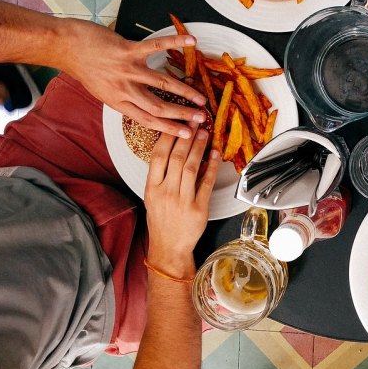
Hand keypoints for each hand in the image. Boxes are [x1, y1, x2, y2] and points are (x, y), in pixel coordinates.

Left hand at [62, 18, 207, 136]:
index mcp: (118, 102)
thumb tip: (143, 104)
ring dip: (184, 91)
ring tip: (201, 97)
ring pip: (162, 83)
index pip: (147, 120)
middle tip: (201, 118)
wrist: (66, 47)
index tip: (187, 134)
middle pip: (158, 106)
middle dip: (182, 114)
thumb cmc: (84, 68)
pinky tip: (191, 41)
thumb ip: (123, 98)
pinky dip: (175, 43)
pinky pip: (156, 46)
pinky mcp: (128, 50)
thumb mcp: (102, 91)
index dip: (169, 128)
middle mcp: (124, 89)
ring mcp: (127, 69)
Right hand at [144, 127, 219, 276]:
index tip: (176, 123)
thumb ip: (161, 175)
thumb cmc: (161, 220)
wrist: (169, 247)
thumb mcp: (152, 197)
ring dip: (199, 148)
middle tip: (194, 121)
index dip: (168, 137)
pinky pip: (206, 183)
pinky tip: (215, 154)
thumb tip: (174, 150)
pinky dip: (212, 167)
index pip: (158, 156)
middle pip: (176, 158)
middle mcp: (166, 192)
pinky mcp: (199, 209)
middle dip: (186, 137)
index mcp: (152, 188)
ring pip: (192, 168)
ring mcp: (183, 200)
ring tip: (204, 133)